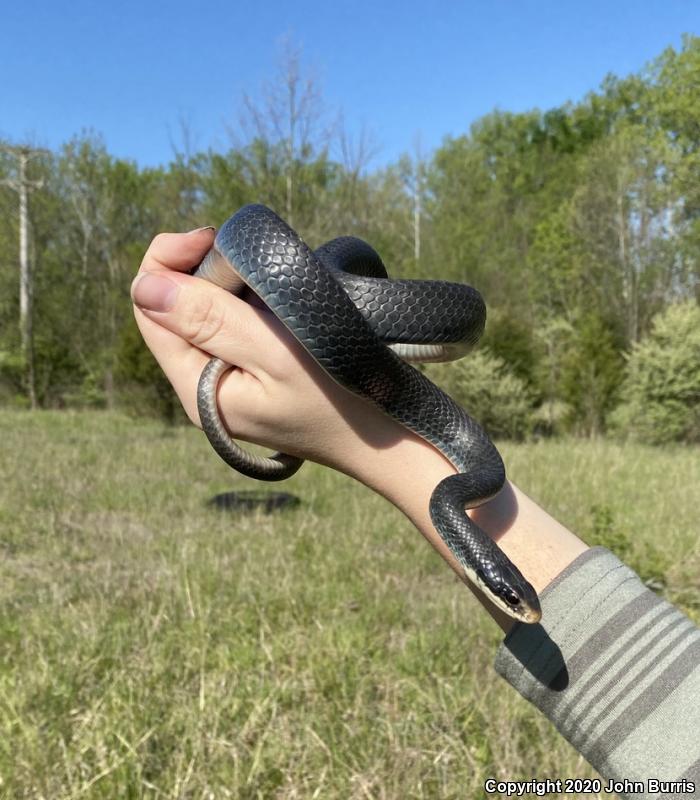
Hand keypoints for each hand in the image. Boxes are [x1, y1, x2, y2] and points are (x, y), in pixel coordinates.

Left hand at [132, 228, 587, 631]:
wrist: (393, 441)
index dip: (168, 262)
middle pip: (175, 308)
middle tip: (253, 255)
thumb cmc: (341, 397)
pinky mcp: (260, 374)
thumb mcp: (275, 354)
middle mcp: (206, 386)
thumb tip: (145, 284)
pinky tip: (284, 298)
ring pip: (208, 311)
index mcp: (197, 387)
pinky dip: (253, 299)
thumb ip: (209, 320)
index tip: (214, 236)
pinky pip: (237, 323)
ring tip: (274, 278)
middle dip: (204, 269)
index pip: (150, 311)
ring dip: (232, 282)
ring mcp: (234, 380)